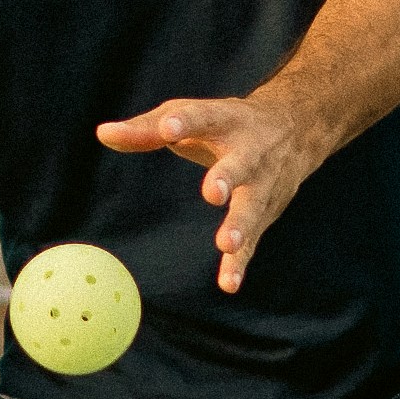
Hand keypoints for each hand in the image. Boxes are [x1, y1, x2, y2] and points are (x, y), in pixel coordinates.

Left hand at [91, 90, 333, 296]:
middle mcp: (249, 151)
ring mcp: (262, 183)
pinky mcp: (266, 212)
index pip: (203, 117)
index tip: (168, 129)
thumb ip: (147, 129)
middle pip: (240, 164)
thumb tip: (103, 133)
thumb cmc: (226, 122)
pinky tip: (229, 283)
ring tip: (227, 244)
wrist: (296, 126)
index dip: (185, 123)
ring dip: (241, 225)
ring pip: (253, 205)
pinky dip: (241, 263)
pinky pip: (255, 240)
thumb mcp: (191, 115)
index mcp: (224, 120)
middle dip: (228, 177)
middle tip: (213, 192)